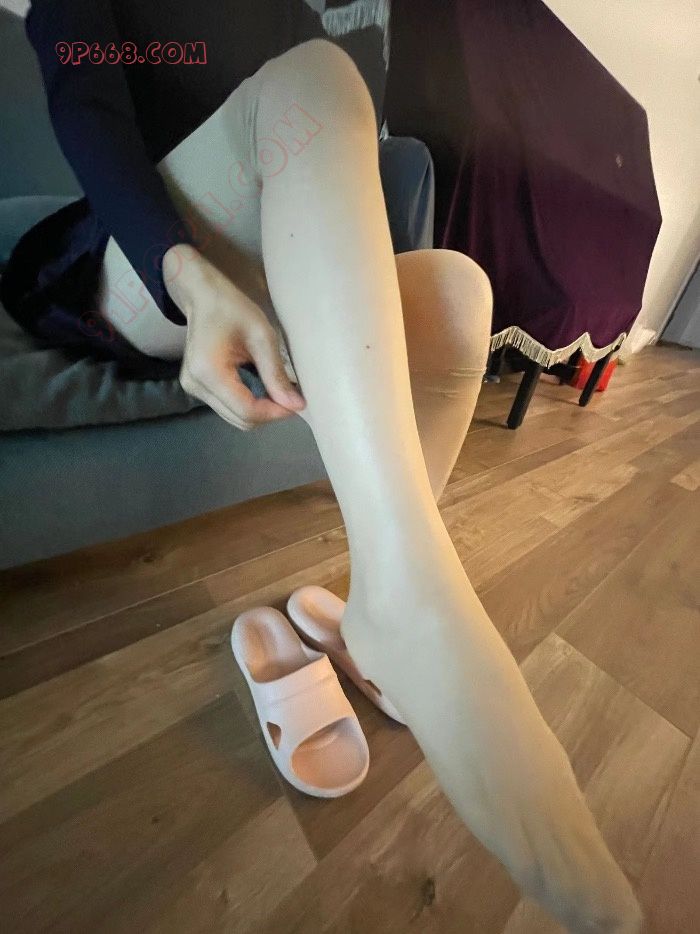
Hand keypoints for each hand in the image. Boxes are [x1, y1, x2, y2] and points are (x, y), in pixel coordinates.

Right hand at [163, 243, 305, 429]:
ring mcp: (193, 389)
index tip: (297, 402)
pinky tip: (258, 384)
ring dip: (259, 409)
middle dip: (269, 413)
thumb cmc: (233, 308)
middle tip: (289, 395)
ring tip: (275, 388)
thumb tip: (296, 405)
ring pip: (234, 417)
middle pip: (240, 419)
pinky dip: (247, 402)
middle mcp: (196, 386)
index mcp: (209, 372)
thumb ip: (276, 373)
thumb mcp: (262, 336)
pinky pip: (227, 407)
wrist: (203, 296)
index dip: (275, 412)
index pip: (247, 410)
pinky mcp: (196, 388)